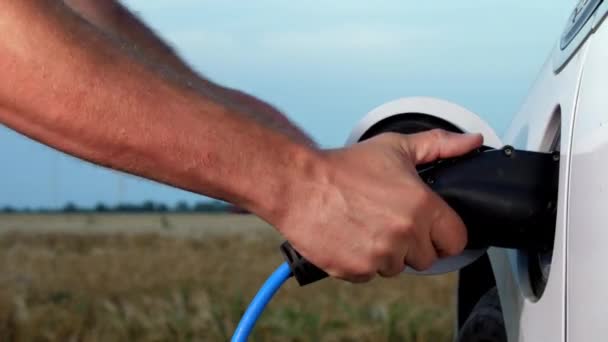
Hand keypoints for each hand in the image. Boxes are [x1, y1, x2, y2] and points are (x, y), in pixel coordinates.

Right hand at [276, 129, 482, 281]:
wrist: (299, 184)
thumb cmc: (344, 166)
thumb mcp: (395, 147)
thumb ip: (439, 145)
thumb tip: (472, 141)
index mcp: (422, 206)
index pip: (456, 240)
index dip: (442, 233)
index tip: (428, 227)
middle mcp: (404, 234)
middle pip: (426, 258)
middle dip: (412, 244)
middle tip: (388, 220)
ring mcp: (379, 255)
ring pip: (396, 268)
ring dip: (385, 254)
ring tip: (364, 225)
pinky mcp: (355, 269)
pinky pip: (369, 275)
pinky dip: (361, 261)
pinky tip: (349, 236)